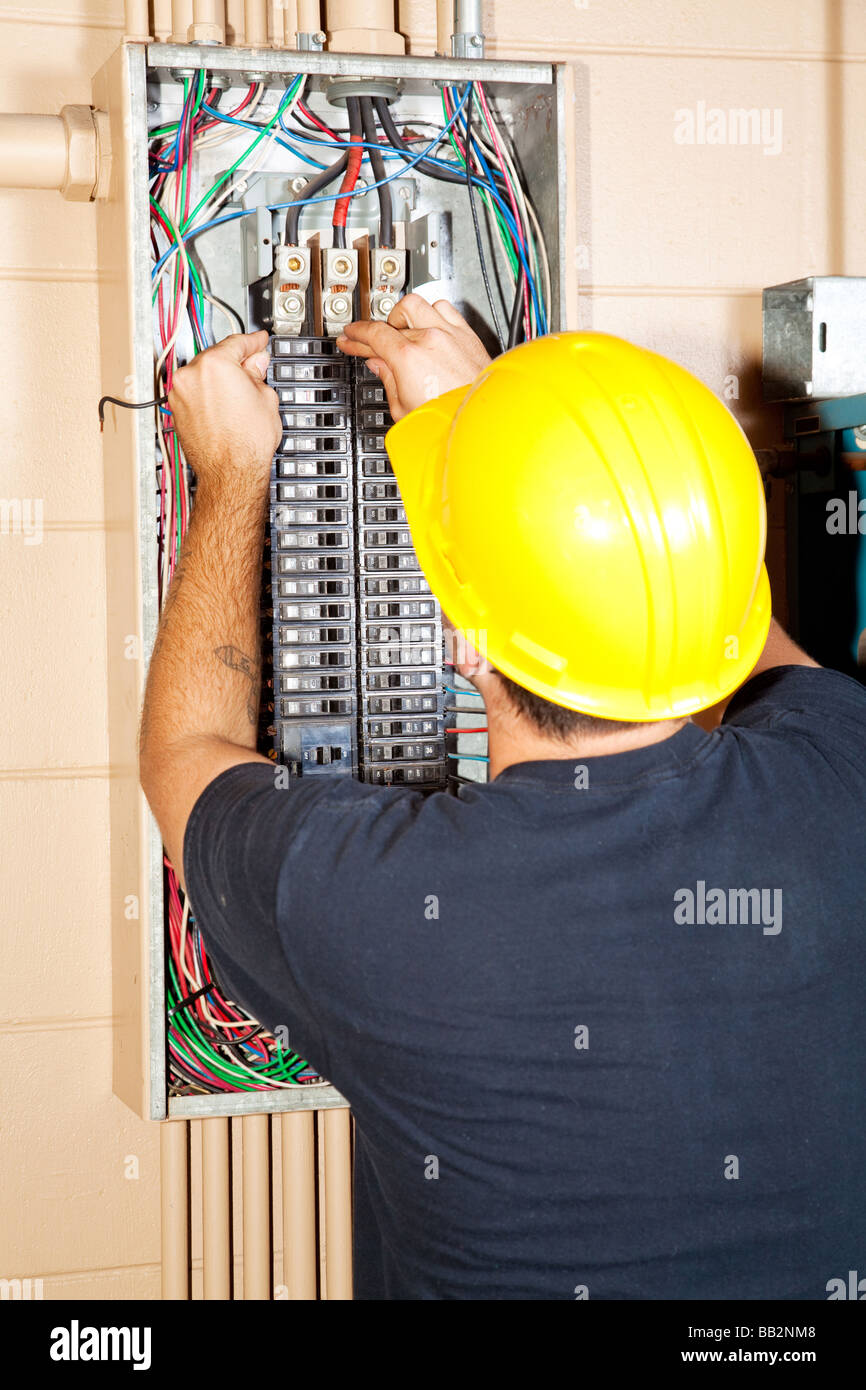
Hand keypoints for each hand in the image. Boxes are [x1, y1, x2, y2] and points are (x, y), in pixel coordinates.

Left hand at [167, 330, 281, 491]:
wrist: (230, 473)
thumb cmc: (246, 444)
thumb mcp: (266, 399)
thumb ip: (258, 374)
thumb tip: (256, 364)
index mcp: (214, 365)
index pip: (236, 343)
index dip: (253, 341)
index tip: (258, 342)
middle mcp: (191, 375)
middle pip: (216, 358)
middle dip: (235, 362)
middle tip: (254, 367)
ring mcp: (180, 394)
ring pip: (203, 376)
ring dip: (219, 379)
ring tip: (240, 393)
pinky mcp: (177, 411)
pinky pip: (195, 393)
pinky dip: (208, 395)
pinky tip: (225, 406)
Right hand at [337, 294, 491, 420]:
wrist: (480, 423)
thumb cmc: (448, 420)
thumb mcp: (403, 409)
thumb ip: (388, 380)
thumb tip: (379, 365)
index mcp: (408, 357)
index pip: (373, 334)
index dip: (356, 335)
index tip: (349, 337)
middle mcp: (429, 339)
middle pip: (391, 323)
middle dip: (376, 332)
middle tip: (369, 343)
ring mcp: (449, 334)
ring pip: (417, 305)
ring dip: (403, 316)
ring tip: (399, 331)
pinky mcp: (467, 335)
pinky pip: (444, 308)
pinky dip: (431, 312)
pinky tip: (427, 324)